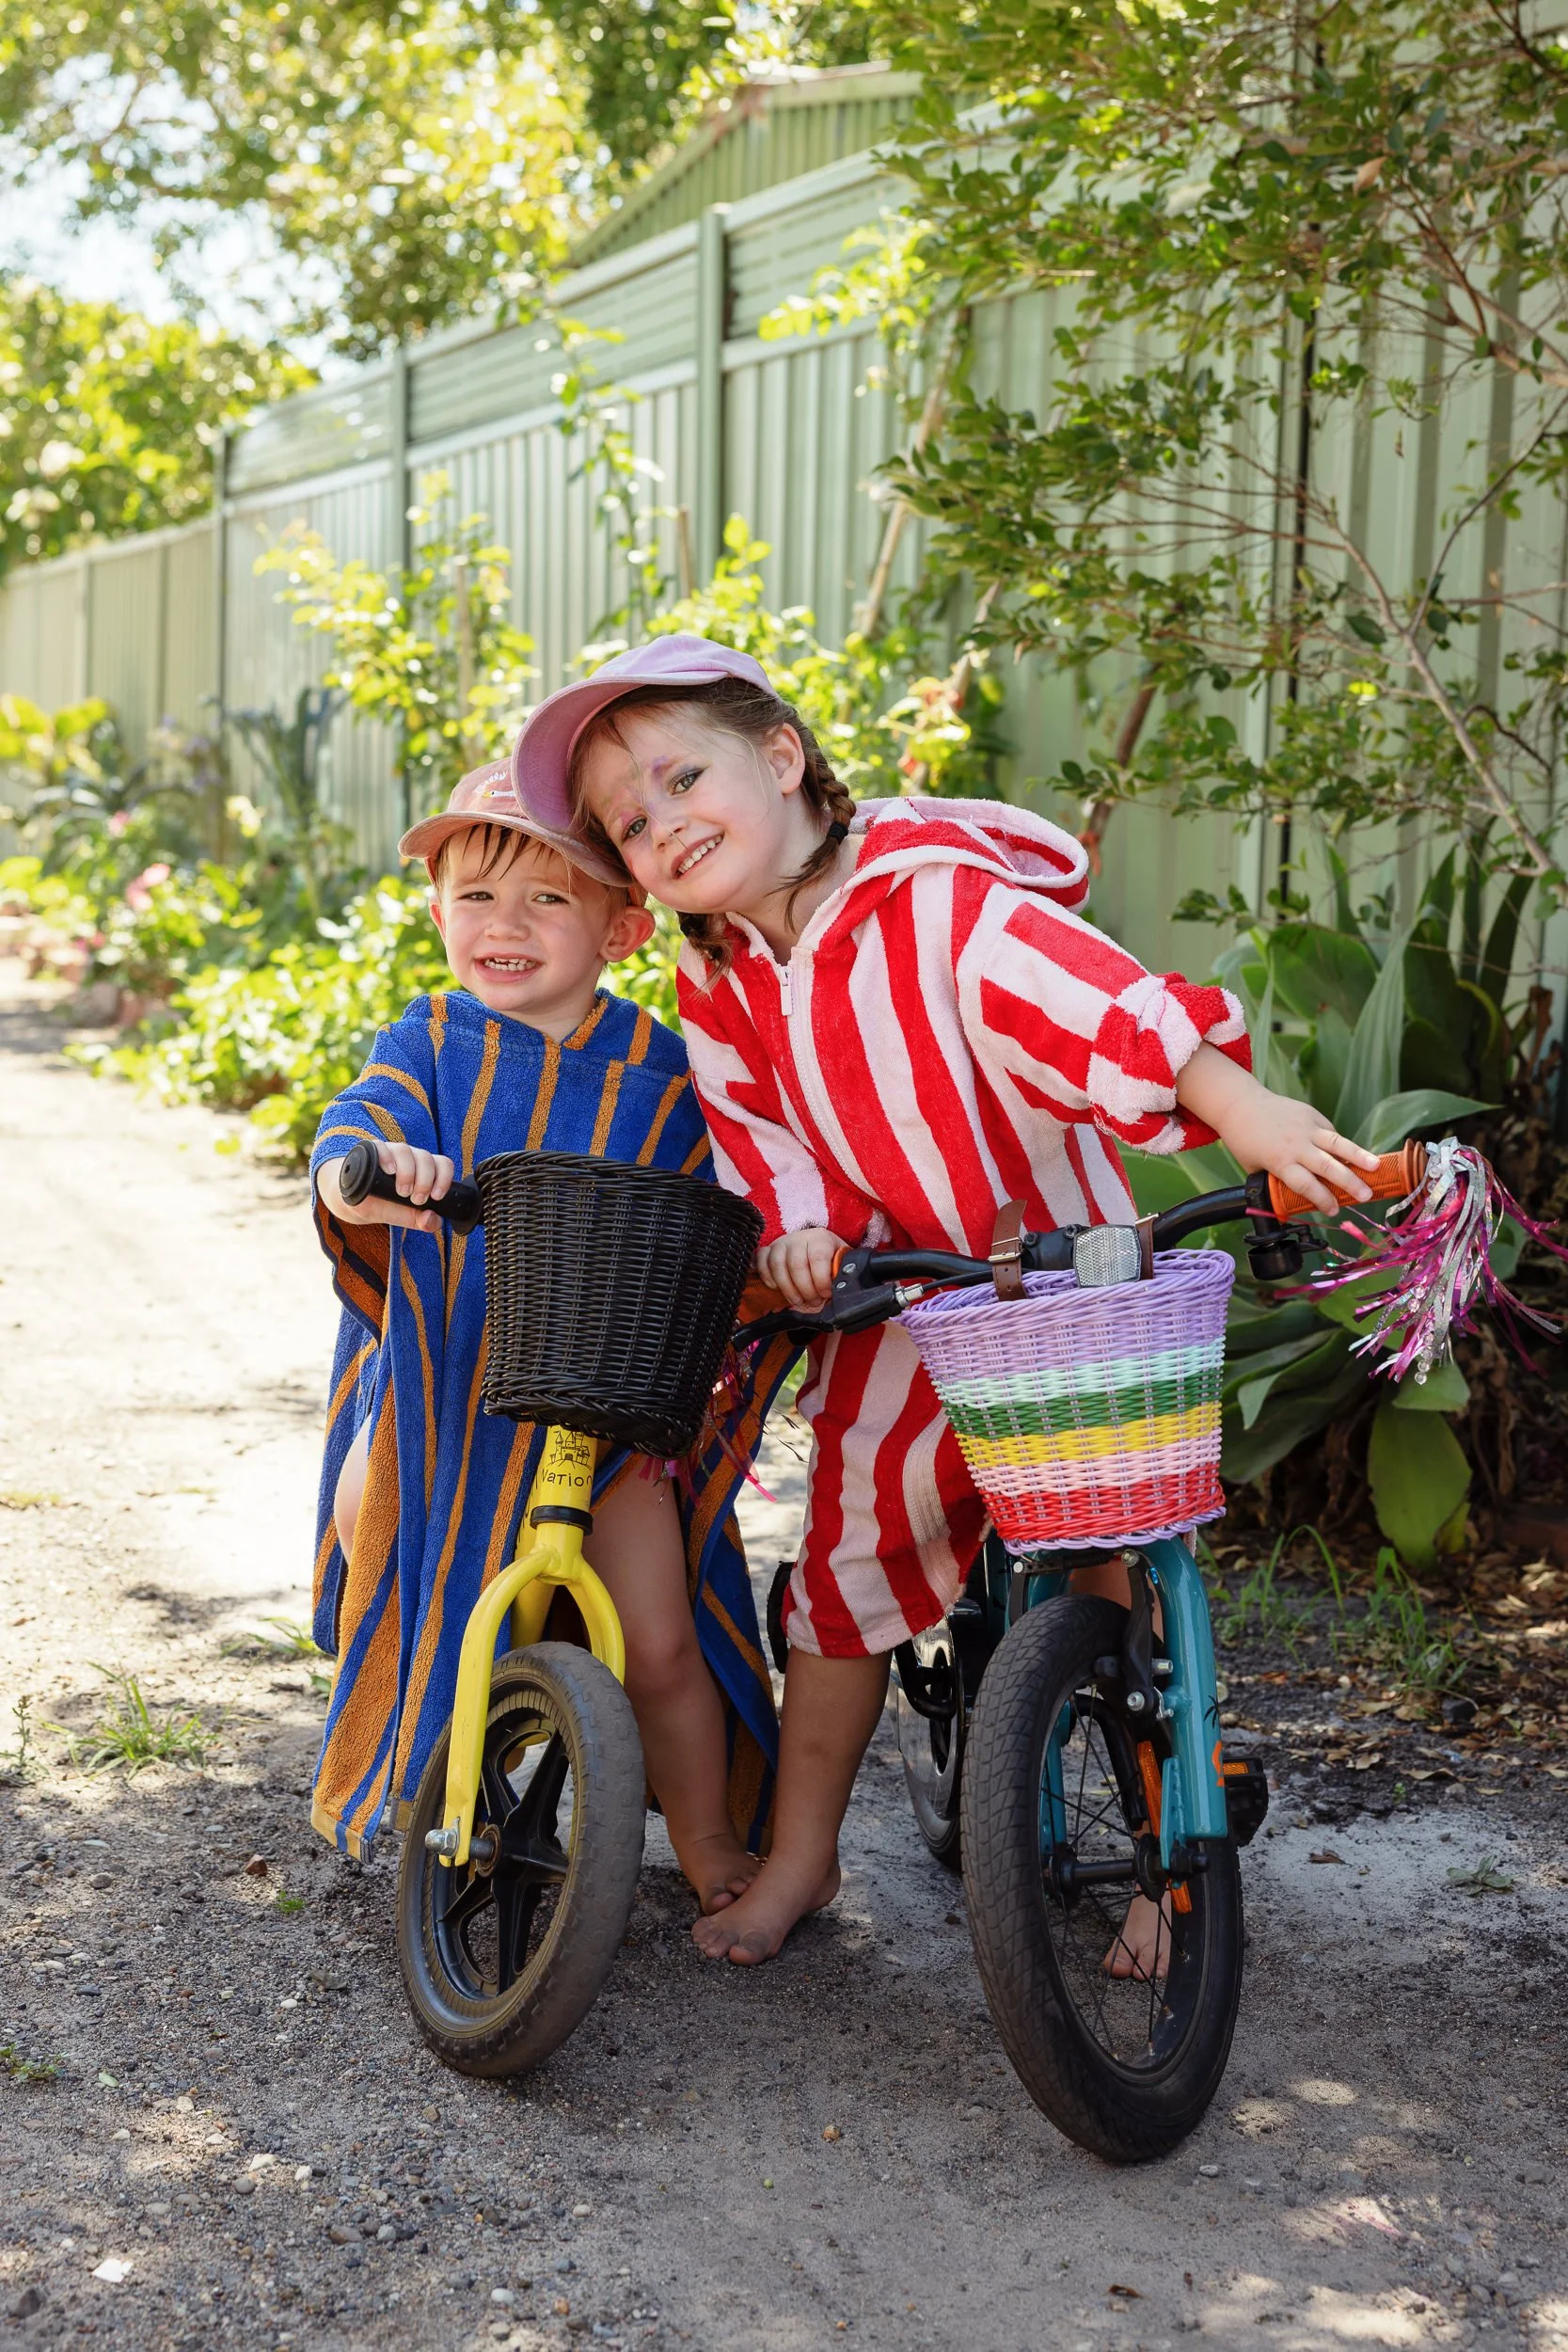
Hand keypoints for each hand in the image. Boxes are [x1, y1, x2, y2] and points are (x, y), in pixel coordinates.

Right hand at [318, 1141, 455, 1233]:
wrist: (350, 1203)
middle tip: (417, 1199)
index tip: (437, 1196)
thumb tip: (432, 1221)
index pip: (442, 1164)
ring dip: (408, 1172)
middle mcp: (408, 1158)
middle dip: (425, 1180)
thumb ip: (419, 1220)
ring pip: (405, 1150)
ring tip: (402, 1191)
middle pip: (425, 1157)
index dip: (444, 1178)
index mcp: (421, 1170)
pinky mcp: (370, 1152)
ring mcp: (389, 1153)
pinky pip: (380, 1146)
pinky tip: (388, 1171)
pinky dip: (386, 1157)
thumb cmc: (380, 1205)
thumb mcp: (401, 1216)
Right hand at [754, 1227, 845, 1312]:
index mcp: (820, 1238)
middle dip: (805, 1290)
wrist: (817, 1246)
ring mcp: (781, 1242)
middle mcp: (799, 1237)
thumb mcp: (839, 1264)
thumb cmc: (830, 1259)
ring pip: (777, 1265)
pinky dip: (766, 1277)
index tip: (825, 1294)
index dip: (821, 1281)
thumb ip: (837, 1277)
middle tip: (813, 1302)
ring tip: (797, 1301)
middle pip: (796, 1264)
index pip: (818, 1258)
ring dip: (787, 1288)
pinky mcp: (768, 1249)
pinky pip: (761, 1261)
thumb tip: (833, 1297)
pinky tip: (776, 1288)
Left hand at [1233, 1094, 1380, 1211]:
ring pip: (1337, 1143)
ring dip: (1359, 1156)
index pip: (1305, 1185)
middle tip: (1366, 1196)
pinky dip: (1342, 1145)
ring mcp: (1306, 1127)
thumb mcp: (1255, 1168)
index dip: (1322, 1199)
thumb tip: (1292, 1202)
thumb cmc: (1245, 1141)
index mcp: (1280, 1161)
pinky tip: (1355, 1156)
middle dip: (1349, 1183)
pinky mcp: (1311, 1114)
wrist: (1240, 1104)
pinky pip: (1330, 1132)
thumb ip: (1276, 1182)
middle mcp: (1296, 1145)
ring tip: (1377, 1166)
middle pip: (1327, 1166)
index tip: (1333, 1210)